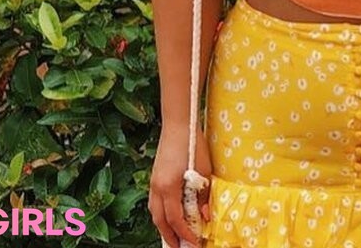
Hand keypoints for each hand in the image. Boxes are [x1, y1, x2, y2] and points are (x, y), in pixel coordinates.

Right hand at [150, 124, 212, 247]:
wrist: (178, 124)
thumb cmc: (193, 144)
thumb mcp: (203, 170)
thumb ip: (203, 195)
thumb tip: (206, 217)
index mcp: (169, 187)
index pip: (176, 219)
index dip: (185, 233)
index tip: (195, 242)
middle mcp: (157, 188)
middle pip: (160, 220)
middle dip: (169, 237)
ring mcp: (153, 183)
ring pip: (154, 213)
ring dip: (163, 227)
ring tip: (174, 237)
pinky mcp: (154, 178)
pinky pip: (154, 203)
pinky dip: (161, 214)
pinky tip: (169, 217)